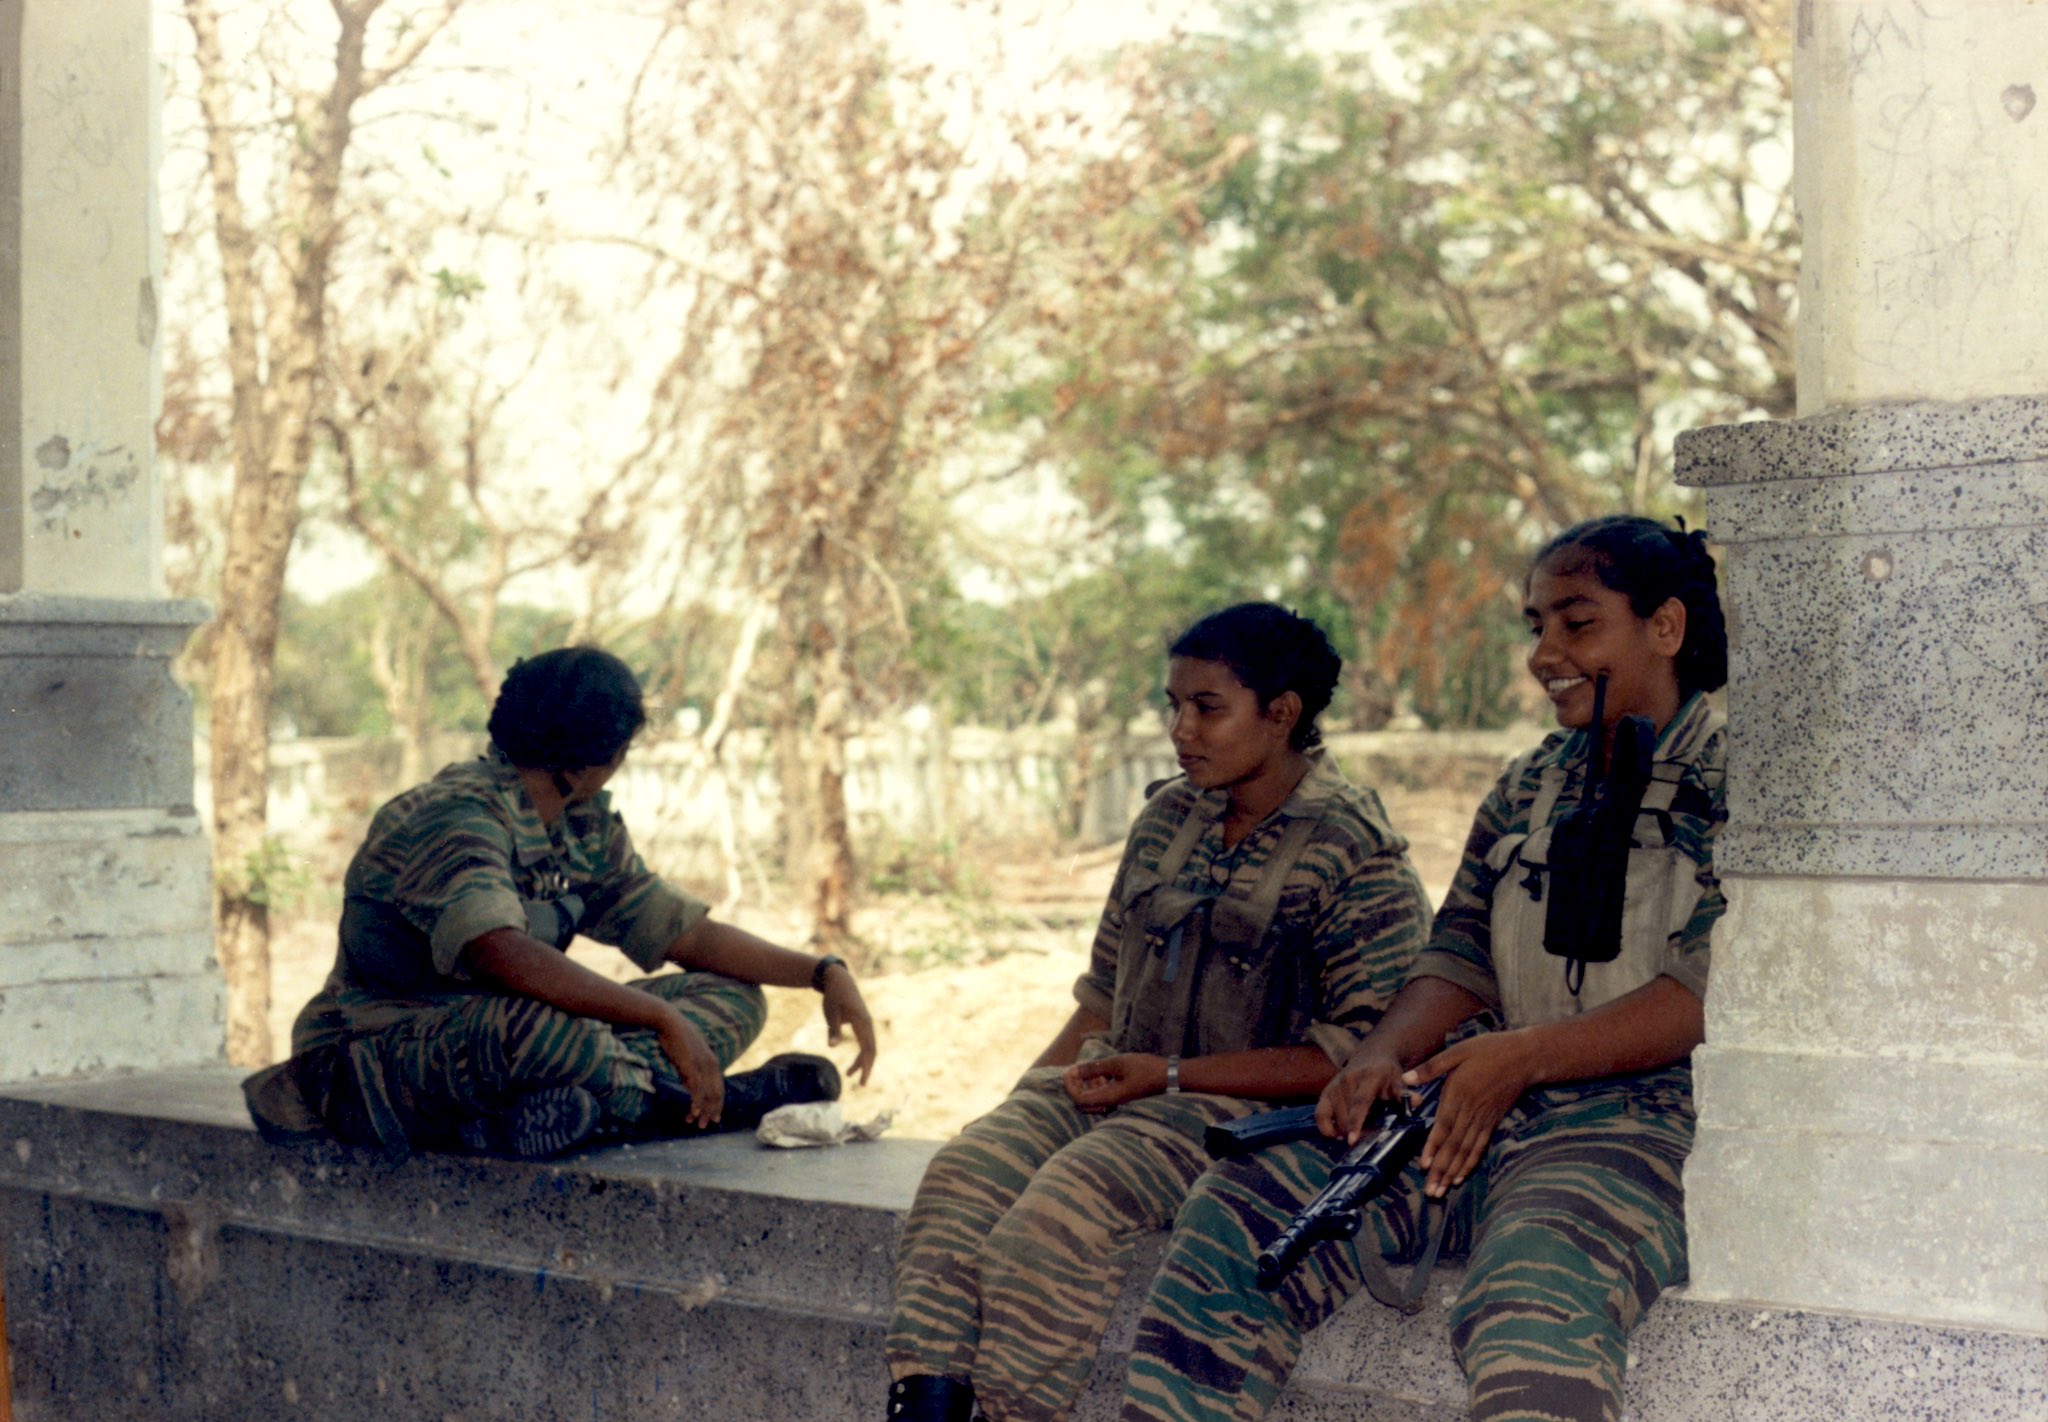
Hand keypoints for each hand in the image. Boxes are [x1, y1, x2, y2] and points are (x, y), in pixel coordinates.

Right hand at [657, 1013, 724, 1127]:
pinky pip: (697, 1088)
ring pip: (707, 1094)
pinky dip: (697, 1102)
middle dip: (711, 1111)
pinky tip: (694, 1113)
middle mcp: (711, 1064)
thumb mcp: (685, 1059)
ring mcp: (702, 1065)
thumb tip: (689, 1089)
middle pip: (716, 1093)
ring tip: (698, 1124)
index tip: (713, 1116)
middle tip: (704, 1125)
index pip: (718, 1088)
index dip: (717, 1104)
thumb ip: (689, 1073)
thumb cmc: (674, 1039)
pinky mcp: (691, 1066)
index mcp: (712, 1061)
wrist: (668, 1022)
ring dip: (703, 1111)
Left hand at [820, 963, 877, 1085]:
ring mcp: (867, 1023)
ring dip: (863, 1062)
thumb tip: (832, 1047)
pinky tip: (853, 1064)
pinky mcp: (863, 1023)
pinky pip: (866, 1042)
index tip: (862, 1079)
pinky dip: (861, 1054)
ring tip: (849, 1074)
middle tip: (861, 1084)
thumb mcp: (830, 1013)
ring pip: (869, 1047)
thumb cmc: (834, 996)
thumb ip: (833, 1030)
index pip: (867, 1047)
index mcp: (861, 1021)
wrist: (840, 980)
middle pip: (872, 1050)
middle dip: (867, 1067)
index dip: (866, 1064)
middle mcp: (867, 1023)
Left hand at [1061, 1053, 1166, 1111]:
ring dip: (1086, 1086)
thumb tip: (1075, 1070)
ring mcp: (1117, 1105)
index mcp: (1109, 1098)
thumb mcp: (1118, 1063)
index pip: (1078, 1099)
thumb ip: (1095, 1068)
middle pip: (1082, 1104)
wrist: (1170, 1077)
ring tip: (1089, 1070)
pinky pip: (1102, 1099)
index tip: (1070, 1069)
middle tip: (1076, 1070)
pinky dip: (1096, 1087)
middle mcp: (1112, 1106)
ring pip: (1092, 1102)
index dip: (1070, 1085)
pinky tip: (1102, 1075)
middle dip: (1075, 1087)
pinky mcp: (1122, 1101)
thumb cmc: (1146, 1069)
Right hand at [1317, 1040, 1409, 1143]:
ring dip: (1344, 1130)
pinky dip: (1326, 1128)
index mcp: (1368, 1077)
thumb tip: (1416, 1101)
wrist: (1373, 1055)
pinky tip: (1337, 1134)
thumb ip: (1406, 1093)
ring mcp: (1335, 1084)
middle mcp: (1348, 1079)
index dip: (1355, 1122)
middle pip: (1345, 1114)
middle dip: (1353, 1131)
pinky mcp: (1326, 1090)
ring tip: (1357, 1133)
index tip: (1352, 1140)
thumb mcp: (1400, 1081)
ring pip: (1334, 1117)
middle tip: (1366, 1139)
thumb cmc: (1389, 1074)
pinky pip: (1320, 1114)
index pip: (1359, 1102)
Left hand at [1407, 1030, 1537, 1197]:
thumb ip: (1432, 1067)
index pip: (1444, 1126)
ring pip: (1466, 1151)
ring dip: (1453, 1172)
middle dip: (1441, 1170)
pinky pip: (1480, 1147)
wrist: (1524, 1057)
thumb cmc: (1489, 1050)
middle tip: (1430, 1191)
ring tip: (1441, 1190)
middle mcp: (1471, 1111)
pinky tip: (1460, 1177)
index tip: (1424, 1166)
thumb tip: (1406, 1078)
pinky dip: (1470, 1164)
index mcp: (1459, 1094)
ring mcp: (1484, 1119)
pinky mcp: (1493, 1122)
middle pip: (1454, 1145)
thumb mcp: (1458, 1051)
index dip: (1433, 1147)